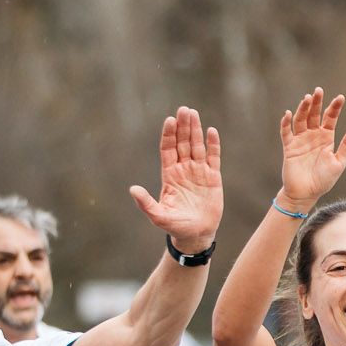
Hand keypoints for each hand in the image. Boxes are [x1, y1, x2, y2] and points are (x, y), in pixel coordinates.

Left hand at [128, 106, 222, 254]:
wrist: (196, 235)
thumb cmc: (176, 226)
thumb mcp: (158, 216)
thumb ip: (146, 203)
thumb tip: (132, 189)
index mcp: (170, 175)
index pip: (168, 149)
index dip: (169, 134)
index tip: (170, 120)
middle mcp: (183, 170)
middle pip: (182, 143)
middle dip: (183, 127)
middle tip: (184, 110)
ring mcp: (198, 172)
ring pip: (197, 146)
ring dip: (196, 130)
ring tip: (194, 113)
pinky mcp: (213, 177)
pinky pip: (213, 157)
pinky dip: (213, 145)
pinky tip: (211, 131)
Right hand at [277, 88, 345, 212]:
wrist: (306, 194)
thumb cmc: (324, 180)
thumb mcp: (338, 162)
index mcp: (327, 137)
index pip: (330, 118)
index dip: (335, 107)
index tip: (341, 97)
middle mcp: (313, 135)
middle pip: (314, 114)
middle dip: (317, 103)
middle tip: (319, 91)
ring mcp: (300, 140)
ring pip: (301, 120)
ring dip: (303, 109)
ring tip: (307, 99)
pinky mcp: (289, 147)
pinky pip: (286, 132)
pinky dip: (286, 123)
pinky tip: (288, 114)